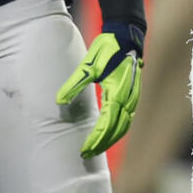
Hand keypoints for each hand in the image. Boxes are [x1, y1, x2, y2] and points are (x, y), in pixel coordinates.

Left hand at [55, 23, 142, 157]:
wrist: (127, 37)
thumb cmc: (107, 50)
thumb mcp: (88, 66)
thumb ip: (74, 84)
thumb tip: (59, 101)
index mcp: (118, 91)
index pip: (107, 123)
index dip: (96, 138)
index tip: (83, 150)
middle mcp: (129, 97)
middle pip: (118, 128)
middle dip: (102, 144)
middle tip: (86, 155)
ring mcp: (134, 96)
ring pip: (125, 125)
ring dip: (111, 139)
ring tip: (96, 149)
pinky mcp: (133, 94)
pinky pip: (128, 118)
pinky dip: (118, 129)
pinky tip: (109, 133)